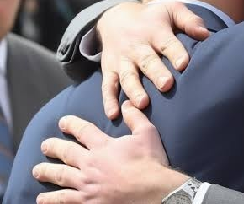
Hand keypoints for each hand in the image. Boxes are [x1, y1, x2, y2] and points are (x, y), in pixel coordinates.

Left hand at [33, 101, 187, 203]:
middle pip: (66, 153)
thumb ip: (135, 117)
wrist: (151, 191)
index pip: (83, 131)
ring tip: (37, 171)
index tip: (63, 122)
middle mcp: (90, 164)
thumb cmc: (150, 162)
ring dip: (47, 173)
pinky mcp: (87, 202)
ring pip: (60, 177)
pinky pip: (64, 201)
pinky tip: (42, 199)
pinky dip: (51, 200)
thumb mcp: (147, 133)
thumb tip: (127, 104)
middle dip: (53, 147)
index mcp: (103, 146)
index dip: (71, 124)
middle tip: (45, 145)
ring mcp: (86, 185)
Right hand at [98, 1, 209, 118]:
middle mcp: (137, 46)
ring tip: (142, 103)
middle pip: (147, 61)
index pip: (167, 43)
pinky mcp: (110, 70)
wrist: (115, 17)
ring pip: (128, 76)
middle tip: (167, 85)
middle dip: (156, 73)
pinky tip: (113, 114)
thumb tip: (206, 35)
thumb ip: (189, 21)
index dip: (175, 52)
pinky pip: (107, 86)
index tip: (184, 64)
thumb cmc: (153, 17)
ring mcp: (122, 59)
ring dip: (134, 90)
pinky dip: (108, 100)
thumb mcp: (171, 10)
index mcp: (155, 31)